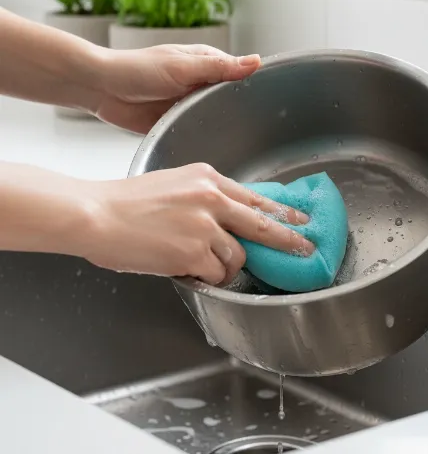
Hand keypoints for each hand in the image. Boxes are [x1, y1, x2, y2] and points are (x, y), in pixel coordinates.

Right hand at [86, 163, 313, 284]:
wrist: (96, 214)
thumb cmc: (127, 201)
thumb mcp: (175, 184)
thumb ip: (207, 197)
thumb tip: (231, 216)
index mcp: (207, 178)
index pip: (256, 196)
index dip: (282, 211)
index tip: (300, 219)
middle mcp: (212, 199)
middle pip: (263, 224)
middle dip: (288, 240)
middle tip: (305, 249)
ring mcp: (205, 227)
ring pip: (237, 256)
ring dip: (225, 265)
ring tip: (199, 260)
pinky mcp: (193, 253)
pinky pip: (216, 274)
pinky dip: (207, 276)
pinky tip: (187, 267)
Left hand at [94, 44, 260, 133]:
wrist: (100, 89)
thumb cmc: (136, 69)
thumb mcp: (182, 67)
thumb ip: (219, 67)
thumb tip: (256, 61)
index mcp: (206, 64)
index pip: (240, 74)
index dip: (256, 86)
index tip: (275, 102)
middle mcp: (200, 84)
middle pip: (231, 99)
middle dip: (241, 111)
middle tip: (260, 131)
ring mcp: (188, 105)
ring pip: (215, 117)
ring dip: (223, 127)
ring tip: (242, 144)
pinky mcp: (177, 123)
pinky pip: (196, 132)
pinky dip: (203, 137)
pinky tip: (214, 148)